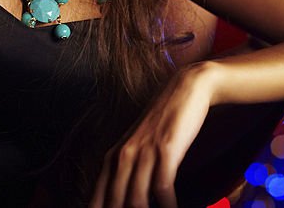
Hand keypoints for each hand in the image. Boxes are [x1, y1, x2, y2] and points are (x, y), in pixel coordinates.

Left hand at [91, 62, 217, 207]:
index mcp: (113, 157)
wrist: (186, 88)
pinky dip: (168, 205)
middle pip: (115, 204)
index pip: (98, 200)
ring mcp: (144, 152)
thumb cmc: (164, 120)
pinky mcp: (166, 149)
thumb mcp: (138, 145)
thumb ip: (128, 170)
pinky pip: (163, 188)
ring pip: (137, 200)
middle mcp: (124, 156)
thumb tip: (127, 200)